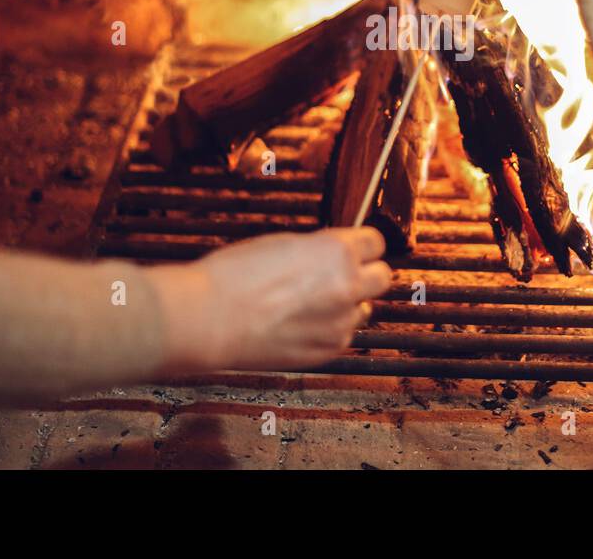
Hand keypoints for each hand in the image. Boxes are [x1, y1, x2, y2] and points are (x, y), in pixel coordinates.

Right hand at [148, 228, 390, 373]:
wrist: (210, 319)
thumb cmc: (235, 276)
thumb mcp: (284, 243)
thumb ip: (319, 249)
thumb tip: (334, 254)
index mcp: (336, 251)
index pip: (376, 242)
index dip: (363, 244)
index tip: (358, 248)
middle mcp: (347, 285)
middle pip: (382, 276)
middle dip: (366, 273)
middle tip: (345, 275)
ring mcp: (340, 321)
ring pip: (365, 309)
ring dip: (348, 304)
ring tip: (314, 303)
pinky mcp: (329, 350)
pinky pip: (345, 335)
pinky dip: (330, 329)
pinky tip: (303, 323)